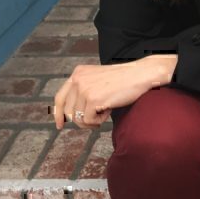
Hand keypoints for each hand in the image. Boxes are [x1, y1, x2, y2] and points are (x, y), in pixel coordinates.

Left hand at [53, 56, 175, 128]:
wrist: (140, 75)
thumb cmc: (124, 80)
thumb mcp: (98, 80)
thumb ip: (84, 90)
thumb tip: (72, 114)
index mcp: (78, 73)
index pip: (60, 97)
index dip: (58, 114)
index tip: (60, 125)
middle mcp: (77, 80)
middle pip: (68, 111)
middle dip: (81, 120)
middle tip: (96, 120)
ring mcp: (84, 89)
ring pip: (78, 118)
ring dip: (92, 120)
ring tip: (105, 112)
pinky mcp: (93, 99)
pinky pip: (89, 120)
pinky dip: (99, 120)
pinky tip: (109, 110)